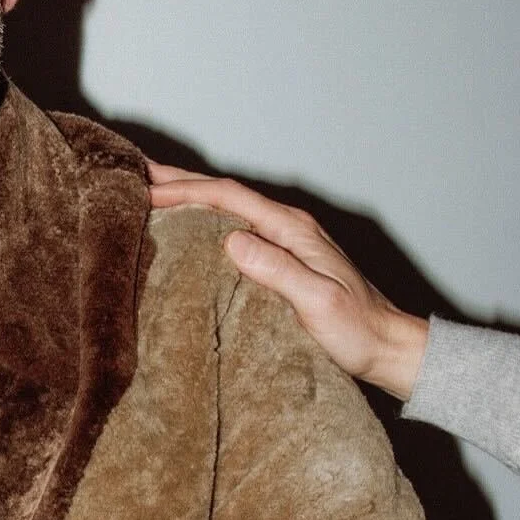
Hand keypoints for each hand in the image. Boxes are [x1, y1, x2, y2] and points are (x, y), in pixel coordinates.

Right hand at [147, 163, 428, 399]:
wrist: (386, 347)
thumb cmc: (356, 329)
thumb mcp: (317, 301)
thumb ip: (277, 269)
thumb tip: (231, 240)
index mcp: (291, 229)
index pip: (228, 197)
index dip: (185, 190)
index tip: (145, 190)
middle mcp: (285, 227)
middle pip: (223, 194)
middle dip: (178, 181)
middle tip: (133, 172)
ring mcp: (282, 243)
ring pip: (224, 210)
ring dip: (187, 198)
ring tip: (148, 193)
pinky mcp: (279, 261)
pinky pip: (230, 231)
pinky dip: (201, 223)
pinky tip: (183, 231)